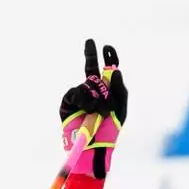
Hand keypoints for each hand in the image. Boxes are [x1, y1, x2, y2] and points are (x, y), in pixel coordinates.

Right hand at [60, 39, 127, 178]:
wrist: (93, 147)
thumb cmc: (109, 132)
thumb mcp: (120, 110)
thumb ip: (121, 90)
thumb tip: (116, 70)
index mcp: (105, 94)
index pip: (106, 73)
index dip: (107, 59)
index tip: (108, 47)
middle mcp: (91, 92)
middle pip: (90, 68)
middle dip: (91, 54)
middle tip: (90, 41)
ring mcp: (79, 96)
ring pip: (88, 83)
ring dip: (97, 95)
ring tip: (101, 111)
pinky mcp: (68, 102)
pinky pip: (78, 91)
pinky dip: (86, 99)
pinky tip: (89, 108)